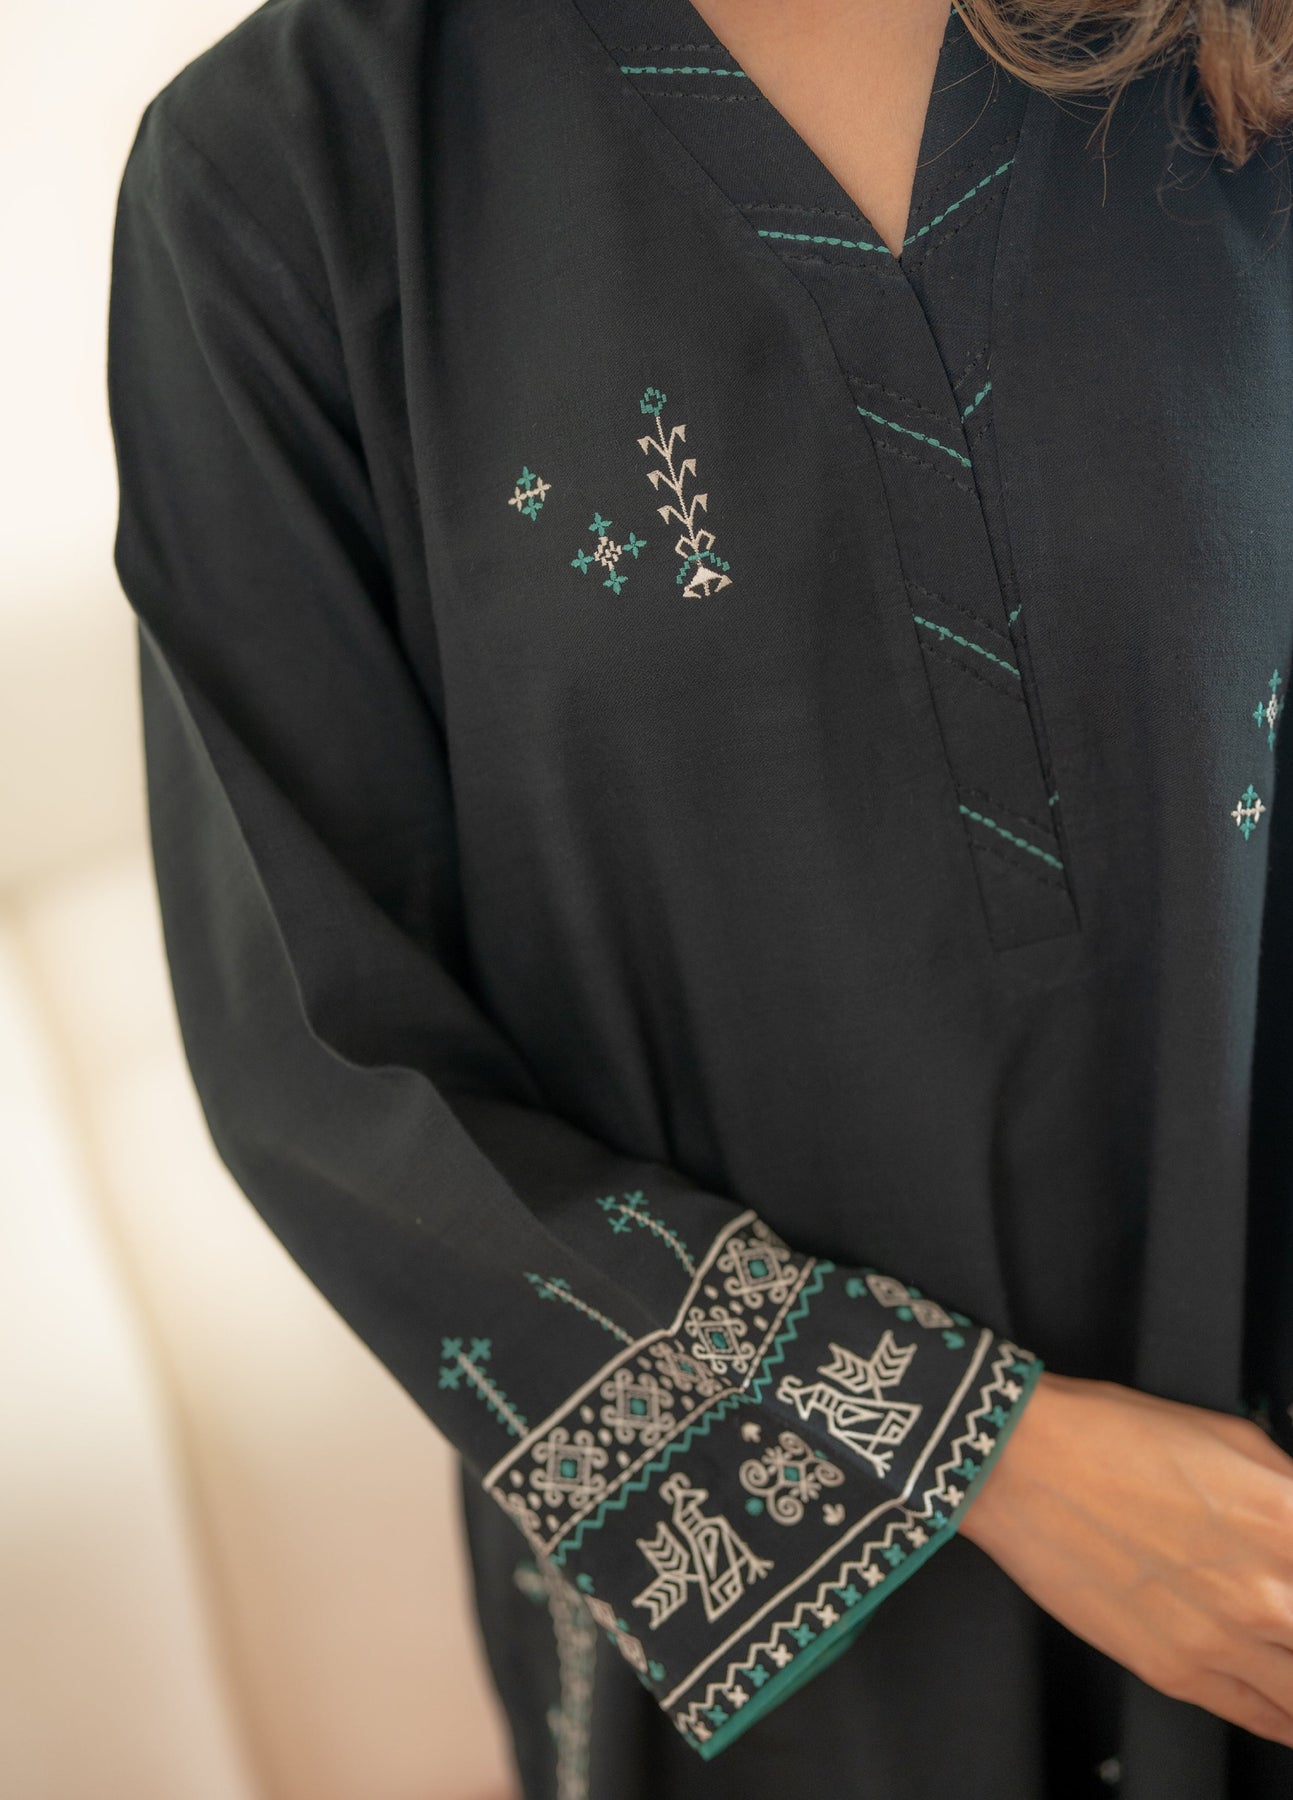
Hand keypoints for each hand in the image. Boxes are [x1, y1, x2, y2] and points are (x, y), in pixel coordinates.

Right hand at [956, 1369, 1292, 1746]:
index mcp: (1289, 1518)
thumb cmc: (1115, 1435)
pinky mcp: (1178, 1670)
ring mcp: (1226, 1638)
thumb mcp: (1233, 1436)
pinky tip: (1290, 1710)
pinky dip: (1288, 1720)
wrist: (1022, 1464)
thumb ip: (1292, 1490)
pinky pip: (1264, 1717)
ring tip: (1288, 1649)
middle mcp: (1270, 1589)